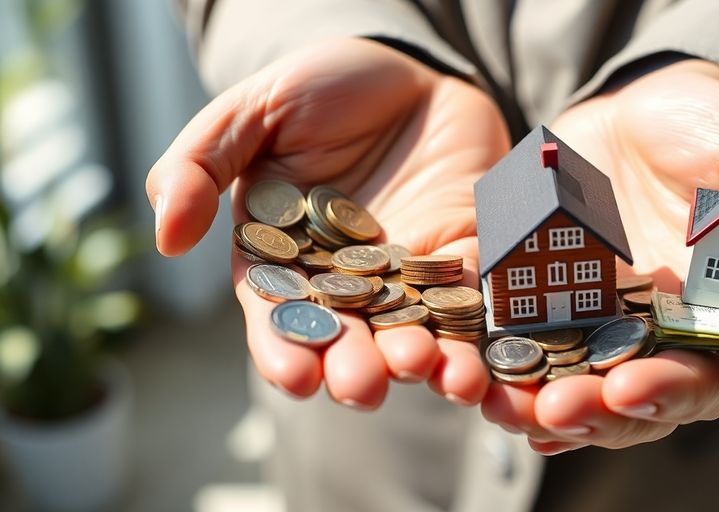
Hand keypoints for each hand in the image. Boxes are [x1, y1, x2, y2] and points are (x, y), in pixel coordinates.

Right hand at [146, 39, 506, 407]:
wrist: (405, 64)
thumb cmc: (319, 85)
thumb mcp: (250, 112)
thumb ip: (200, 165)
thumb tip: (166, 239)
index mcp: (285, 256)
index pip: (280, 315)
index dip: (284, 348)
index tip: (295, 376)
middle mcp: (345, 278)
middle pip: (349, 336)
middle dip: (355, 367)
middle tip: (362, 387)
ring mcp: (407, 272)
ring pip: (411, 330)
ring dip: (419, 360)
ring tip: (422, 372)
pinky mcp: (463, 254)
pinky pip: (469, 298)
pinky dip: (473, 330)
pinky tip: (474, 364)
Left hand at [482, 60, 718, 452]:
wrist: (651, 99)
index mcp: (716, 322)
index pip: (700, 382)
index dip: (670, 393)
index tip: (632, 389)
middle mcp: (654, 336)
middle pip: (629, 401)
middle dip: (595, 412)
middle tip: (560, 409)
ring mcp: (596, 319)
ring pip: (572, 382)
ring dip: (541, 404)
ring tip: (510, 407)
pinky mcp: (546, 294)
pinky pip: (524, 340)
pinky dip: (504, 365)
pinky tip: (486, 384)